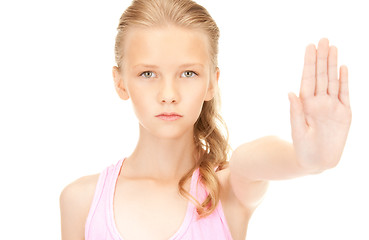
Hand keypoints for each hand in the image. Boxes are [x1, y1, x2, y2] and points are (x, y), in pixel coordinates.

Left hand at [288, 38, 351, 171]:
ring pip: (333, 80)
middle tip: (323, 39)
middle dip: (322, 58)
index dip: (309, 63)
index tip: (310, 47)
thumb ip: (296, 111)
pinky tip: (343, 67)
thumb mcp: (298, 130)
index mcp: (306, 104)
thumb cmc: (303, 148)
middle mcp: (319, 102)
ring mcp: (332, 106)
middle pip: (321, 75)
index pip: (308, 79)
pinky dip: (344, 81)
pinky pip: (345, 94)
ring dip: (333, 64)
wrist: (317, 163)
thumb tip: (290, 92)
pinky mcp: (345, 113)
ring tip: (333, 47)